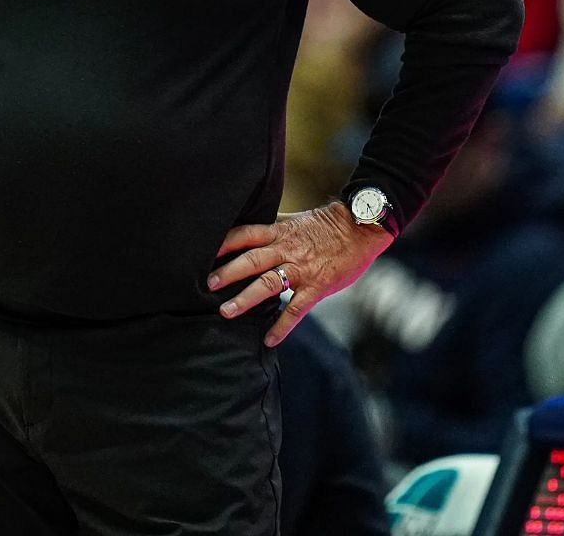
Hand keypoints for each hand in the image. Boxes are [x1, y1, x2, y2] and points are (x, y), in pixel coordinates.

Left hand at [207, 202, 393, 346]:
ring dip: (246, 298)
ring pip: (269, 284)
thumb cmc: (325, 226)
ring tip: (226, 311)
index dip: (224, 243)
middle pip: (251, 260)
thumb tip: (246, 236)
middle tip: (206, 285)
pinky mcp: (317, 287)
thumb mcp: (293, 222)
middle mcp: (286, 250)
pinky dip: (282, 325)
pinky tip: (269, 339)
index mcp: (278, 232)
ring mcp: (301, 269)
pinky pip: (297, 309)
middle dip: (227, 272)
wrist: (361, 228)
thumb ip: (271, 231)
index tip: (202, 251)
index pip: (245, 234)